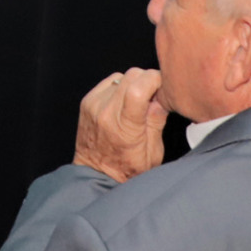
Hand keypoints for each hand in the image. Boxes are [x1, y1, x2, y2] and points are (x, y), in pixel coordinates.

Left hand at [73, 68, 167, 183]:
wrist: (95, 175)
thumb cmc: (126, 169)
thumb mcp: (152, 152)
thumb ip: (157, 120)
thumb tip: (163, 95)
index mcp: (125, 127)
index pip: (139, 87)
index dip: (155, 80)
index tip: (162, 88)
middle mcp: (106, 112)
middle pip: (132, 75)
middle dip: (147, 81)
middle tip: (153, 97)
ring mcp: (93, 105)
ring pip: (121, 76)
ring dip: (133, 84)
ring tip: (137, 103)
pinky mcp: (87, 101)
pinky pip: (109, 82)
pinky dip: (120, 87)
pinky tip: (124, 103)